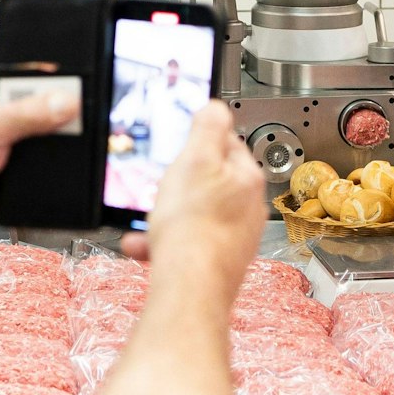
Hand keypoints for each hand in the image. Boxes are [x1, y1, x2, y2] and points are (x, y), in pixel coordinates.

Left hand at [0, 74, 80, 242]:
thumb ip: (29, 113)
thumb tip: (65, 101)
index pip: (28, 82)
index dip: (53, 86)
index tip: (77, 93)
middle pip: (40, 114)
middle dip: (56, 123)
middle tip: (75, 126)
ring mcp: (1, 151)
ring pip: (41, 147)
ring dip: (50, 153)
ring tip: (63, 151)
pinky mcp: (6, 180)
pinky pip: (36, 176)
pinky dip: (44, 179)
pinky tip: (48, 177)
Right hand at [138, 102, 262, 295]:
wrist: (189, 287)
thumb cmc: (193, 228)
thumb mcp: (195, 159)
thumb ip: (207, 127)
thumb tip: (217, 107)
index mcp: (247, 178)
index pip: (229, 144)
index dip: (200, 144)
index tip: (183, 149)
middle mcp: (247, 209)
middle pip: (209, 182)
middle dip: (178, 185)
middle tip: (163, 189)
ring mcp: (234, 238)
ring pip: (194, 215)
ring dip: (165, 217)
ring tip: (148, 225)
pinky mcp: (216, 263)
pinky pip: (186, 244)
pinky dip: (163, 244)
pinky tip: (145, 247)